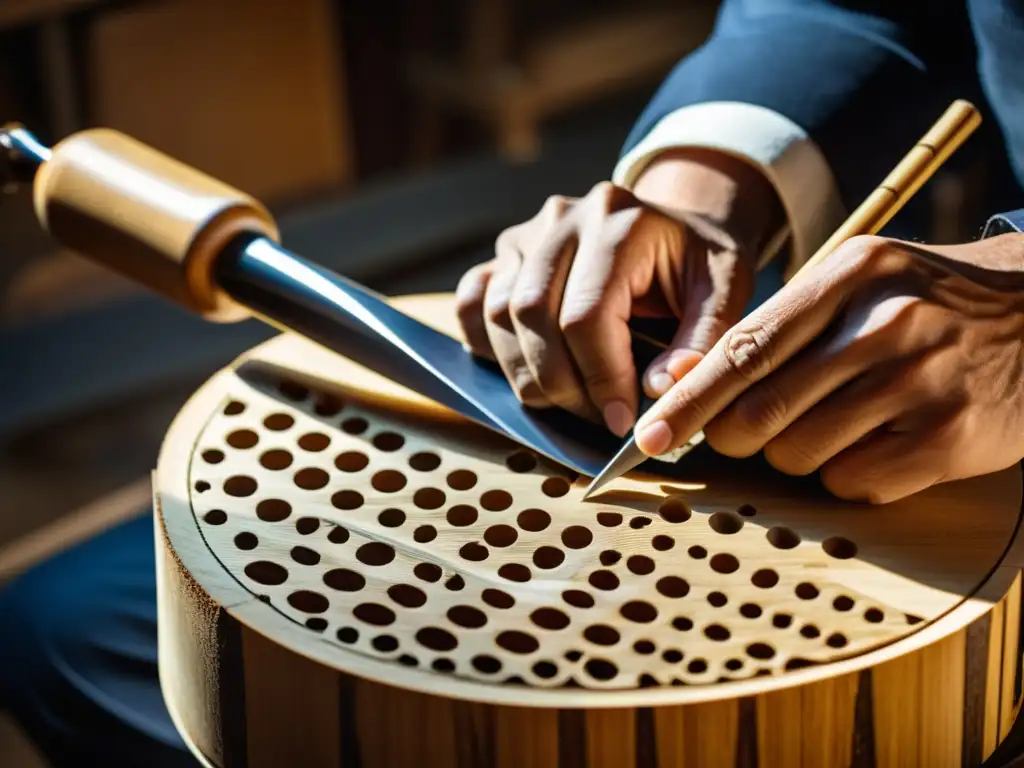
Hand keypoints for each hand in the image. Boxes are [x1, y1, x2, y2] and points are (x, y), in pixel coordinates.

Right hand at [455, 149, 782, 436]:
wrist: (676, 225)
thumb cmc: (699, 263)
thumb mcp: (725, 292)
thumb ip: (701, 342)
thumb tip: (659, 392)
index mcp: (618, 221)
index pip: (586, 314)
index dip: (600, 379)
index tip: (621, 421)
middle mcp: (563, 218)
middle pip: (531, 314)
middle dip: (559, 383)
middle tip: (593, 418)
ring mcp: (525, 235)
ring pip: (496, 314)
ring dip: (524, 373)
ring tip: (568, 400)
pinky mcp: (503, 255)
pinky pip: (471, 303)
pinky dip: (486, 346)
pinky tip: (525, 370)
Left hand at [634, 233, 1023, 502]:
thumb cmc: (922, 302)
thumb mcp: (851, 286)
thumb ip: (770, 328)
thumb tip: (677, 374)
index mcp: (850, 275)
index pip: (745, 348)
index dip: (688, 399)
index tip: (649, 435)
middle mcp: (887, 324)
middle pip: (762, 411)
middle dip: (734, 435)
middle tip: (745, 430)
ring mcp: (924, 383)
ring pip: (801, 454)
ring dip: (795, 454)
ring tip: (835, 422)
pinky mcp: (952, 438)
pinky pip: (854, 483)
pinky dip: (846, 475)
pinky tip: (877, 442)